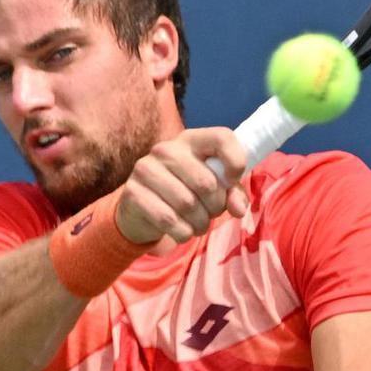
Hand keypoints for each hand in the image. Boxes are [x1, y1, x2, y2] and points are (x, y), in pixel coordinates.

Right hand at [115, 127, 248, 245]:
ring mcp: (146, 169)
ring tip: (197, 223)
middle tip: (210, 212)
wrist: (141, 208)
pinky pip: (169, 220)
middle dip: (215, 207)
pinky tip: (181, 230)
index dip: (235, 161)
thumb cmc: (186, 192)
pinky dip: (182, 233)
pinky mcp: (133, 192)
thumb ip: (232, 193)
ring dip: (200, 224)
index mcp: (191, 140)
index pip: (222, 138)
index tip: (233, 180)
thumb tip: (238, 209)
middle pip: (206, 183)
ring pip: (188, 205)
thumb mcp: (213, 188)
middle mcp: (166, 149)